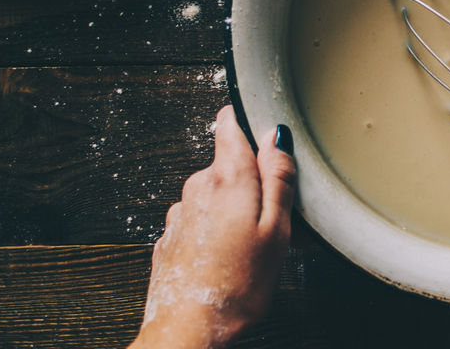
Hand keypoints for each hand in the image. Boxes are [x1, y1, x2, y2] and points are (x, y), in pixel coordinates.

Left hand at [129, 106, 295, 348]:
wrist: (187, 331)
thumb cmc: (236, 286)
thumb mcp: (275, 230)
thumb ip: (278, 177)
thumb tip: (277, 137)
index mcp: (226, 178)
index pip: (229, 123)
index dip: (248, 123)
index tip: (265, 136)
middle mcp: (196, 188)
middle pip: (229, 165)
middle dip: (254, 184)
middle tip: (278, 218)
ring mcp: (179, 214)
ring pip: (216, 196)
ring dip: (237, 212)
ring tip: (257, 248)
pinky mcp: (171, 239)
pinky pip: (201, 222)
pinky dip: (219, 232)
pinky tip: (232, 260)